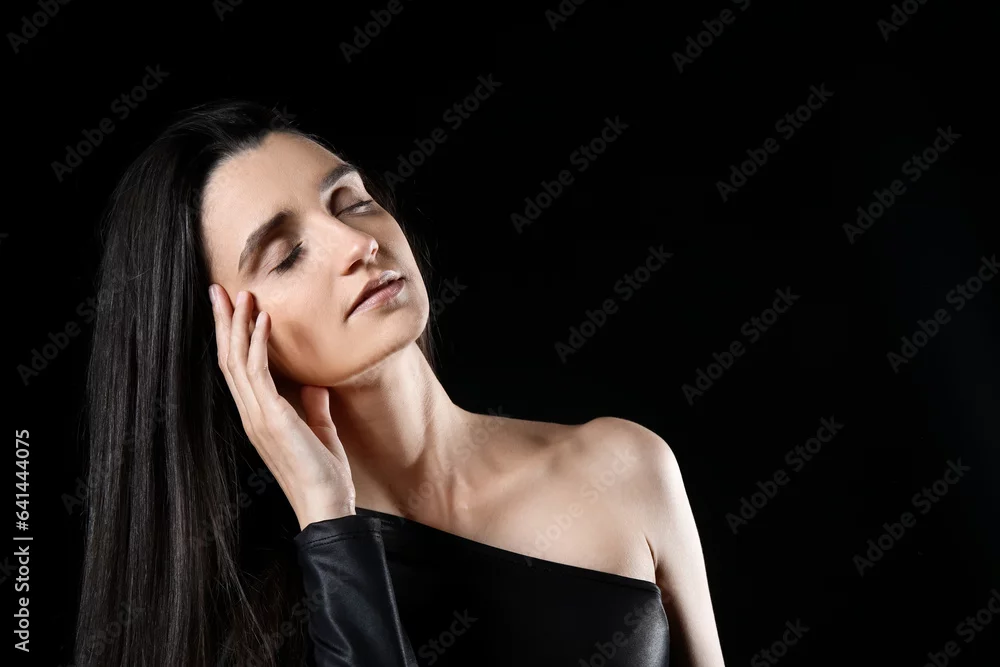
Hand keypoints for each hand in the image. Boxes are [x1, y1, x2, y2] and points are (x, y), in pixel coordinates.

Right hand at [209, 284, 355, 529]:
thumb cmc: (325, 475)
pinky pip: (258, 373)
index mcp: (259, 416)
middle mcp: (252, 413)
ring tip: (242, 294)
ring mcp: (257, 415)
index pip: (238, 368)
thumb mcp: (321, 433)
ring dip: (238, 325)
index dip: (232, 336)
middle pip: (229, 359)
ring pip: (237, 360)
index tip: (231, 307)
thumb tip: (315, 388)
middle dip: (224, 323)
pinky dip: (258, 344)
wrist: (326, 503)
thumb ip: (314, 409)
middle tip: (219, 290)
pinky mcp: (271, 417)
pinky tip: (263, 320)